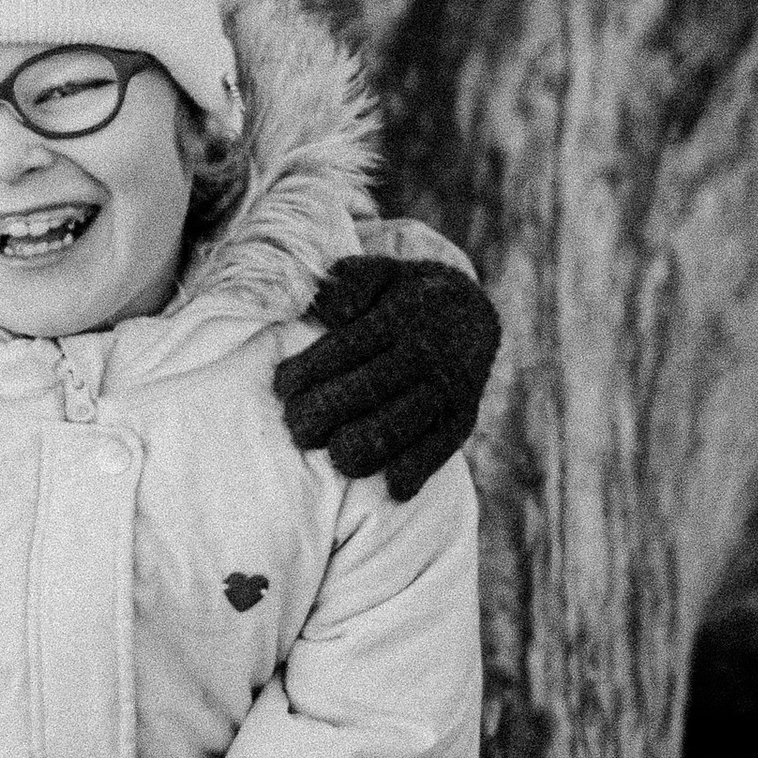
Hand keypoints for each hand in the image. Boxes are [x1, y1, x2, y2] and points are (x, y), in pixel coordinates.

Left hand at [275, 255, 499, 498]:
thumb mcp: (380, 271)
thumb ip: (350, 281)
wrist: (474, 313)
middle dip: (324, 412)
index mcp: (400, 316)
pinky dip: (418, 470)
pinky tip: (391, 486)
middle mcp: (426, 354)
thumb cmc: (405, 295)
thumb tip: (331, 311)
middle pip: (368, 389)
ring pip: (400, 424)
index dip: (309, 370)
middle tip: (297, 426)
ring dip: (361, 446)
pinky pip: (441, 449)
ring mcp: (446, 389)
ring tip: (335, 453)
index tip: (282, 387)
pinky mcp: (462, 418)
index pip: (347, 347)